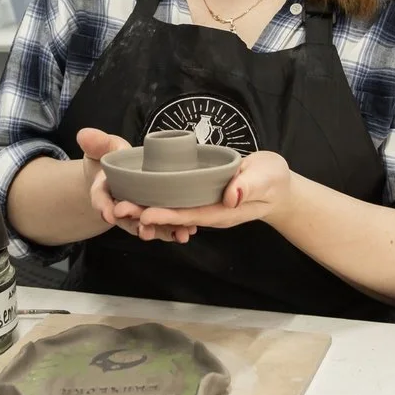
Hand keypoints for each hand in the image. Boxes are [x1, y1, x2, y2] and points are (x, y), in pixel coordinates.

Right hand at [77, 128, 196, 242]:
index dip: (103, 206)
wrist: (124, 172)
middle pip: (125, 219)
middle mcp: (120, 207)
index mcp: (104, 191)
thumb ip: (97, 142)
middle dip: (134, 224)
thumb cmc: (114, 158)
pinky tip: (186, 233)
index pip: (100, 200)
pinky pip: (162, 226)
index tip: (108, 213)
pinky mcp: (154, 216)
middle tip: (143, 229)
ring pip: (145, 226)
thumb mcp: (105, 147)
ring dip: (159, 232)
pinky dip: (174, 231)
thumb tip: (84, 134)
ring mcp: (137, 214)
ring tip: (173, 235)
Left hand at [126, 151, 291, 231]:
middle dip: (146, 213)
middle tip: (117, 208)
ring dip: (146, 207)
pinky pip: (177, 201)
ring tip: (118, 204)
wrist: (277, 186)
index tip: (143, 214)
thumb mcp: (265, 178)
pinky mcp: (201, 195)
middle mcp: (208, 212)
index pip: (189, 215)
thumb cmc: (273, 181)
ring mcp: (204, 205)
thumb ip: (249, 186)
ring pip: (171, 209)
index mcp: (221, 211)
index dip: (166, 215)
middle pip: (173, 216)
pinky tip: (138, 194)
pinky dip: (157, 199)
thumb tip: (230, 196)